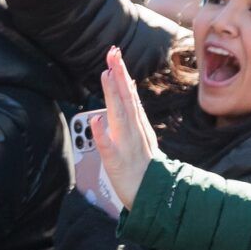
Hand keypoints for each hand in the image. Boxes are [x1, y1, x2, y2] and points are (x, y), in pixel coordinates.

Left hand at [90, 47, 163, 210]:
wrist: (154, 195)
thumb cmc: (142, 165)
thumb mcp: (140, 133)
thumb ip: (133, 110)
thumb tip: (127, 84)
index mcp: (137, 125)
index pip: (128, 95)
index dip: (121, 74)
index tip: (115, 54)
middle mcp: (133, 130)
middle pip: (125, 99)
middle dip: (118, 76)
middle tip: (112, 54)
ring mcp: (126, 144)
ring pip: (119, 115)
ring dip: (113, 95)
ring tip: (106, 75)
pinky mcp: (117, 161)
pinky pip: (108, 146)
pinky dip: (102, 133)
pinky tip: (96, 119)